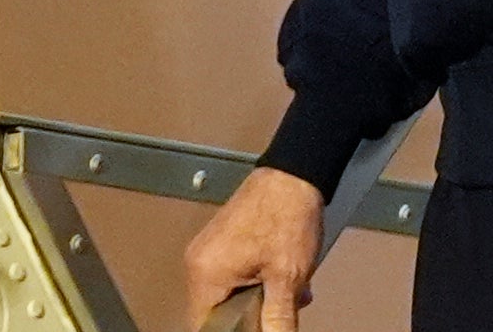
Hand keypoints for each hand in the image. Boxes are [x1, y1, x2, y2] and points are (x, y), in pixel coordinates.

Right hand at [184, 165, 322, 330]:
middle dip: (250, 319)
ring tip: (286, 294)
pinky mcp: (221, 245)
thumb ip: (277, 320)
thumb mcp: (287, 278)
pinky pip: (232, 279)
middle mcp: (199, 263)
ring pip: (227, 297)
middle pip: (215, 313)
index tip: (254, 328)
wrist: (292, 175)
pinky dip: (255, 286)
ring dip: (256, 302)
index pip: (203, 327)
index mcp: (206, 273)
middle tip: (276, 312)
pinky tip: (281, 281)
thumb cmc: (286, 215)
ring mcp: (209, 252)